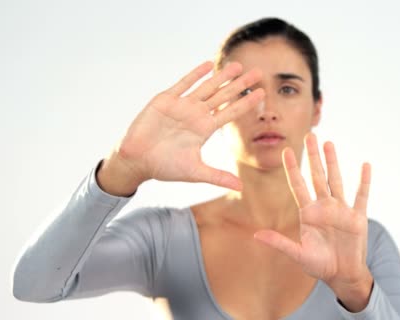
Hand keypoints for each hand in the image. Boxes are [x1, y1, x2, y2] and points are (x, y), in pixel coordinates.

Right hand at [100, 61, 264, 192]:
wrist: (137, 161)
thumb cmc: (165, 167)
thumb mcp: (196, 172)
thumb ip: (218, 177)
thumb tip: (241, 188)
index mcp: (204, 129)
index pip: (230, 112)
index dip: (246, 103)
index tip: (262, 93)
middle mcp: (196, 115)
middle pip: (223, 96)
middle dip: (240, 85)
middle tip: (258, 72)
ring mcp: (182, 106)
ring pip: (206, 87)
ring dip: (221, 76)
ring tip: (238, 65)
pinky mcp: (165, 100)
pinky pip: (183, 84)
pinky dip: (195, 75)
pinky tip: (207, 65)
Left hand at [254, 133, 372, 309]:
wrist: (342, 275)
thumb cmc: (319, 265)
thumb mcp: (298, 254)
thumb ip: (279, 243)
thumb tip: (256, 235)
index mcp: (308, 213)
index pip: (298, 185)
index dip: (293, 168)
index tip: (287, 150)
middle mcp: (324, 206)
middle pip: (317, 175)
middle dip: (313, 156)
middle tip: (311, 134)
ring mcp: (341, 209)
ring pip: (336, 180)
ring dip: (333, 162)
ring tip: (329, 143)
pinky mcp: (357, 217)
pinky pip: (361, 195)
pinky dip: (363, 181)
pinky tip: (365, 165)